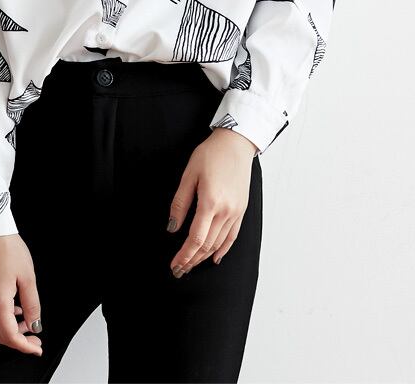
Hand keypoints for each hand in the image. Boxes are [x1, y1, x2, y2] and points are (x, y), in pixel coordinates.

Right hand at [0, 234, 42, 355]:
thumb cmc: (9, 249)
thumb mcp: (28, 277)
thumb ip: (32, 304)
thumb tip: (35, 324)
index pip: (10, 335)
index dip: (24, 345)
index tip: (36, 347)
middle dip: (18, 339)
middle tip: (34, 335)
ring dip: (8, 329)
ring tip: (25, 319)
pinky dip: (0, 318)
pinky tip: (13, 307)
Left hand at [167, 127, 257, 275]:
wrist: (236, 144)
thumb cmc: (211, 155)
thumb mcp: (189, 174)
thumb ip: (180, 203)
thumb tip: (172, 228)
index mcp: (210, 202)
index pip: (195, 238)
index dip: (184, 255)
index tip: (174, 265)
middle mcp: (226, 211)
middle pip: (207, 245)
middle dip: (191, 260)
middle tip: (178, 270)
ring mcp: (236, 212)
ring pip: (219, 243)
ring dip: (204, 257)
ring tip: (191, 265)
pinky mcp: (242, 210)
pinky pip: (232, 236)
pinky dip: (223, 249)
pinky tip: (215, 257)